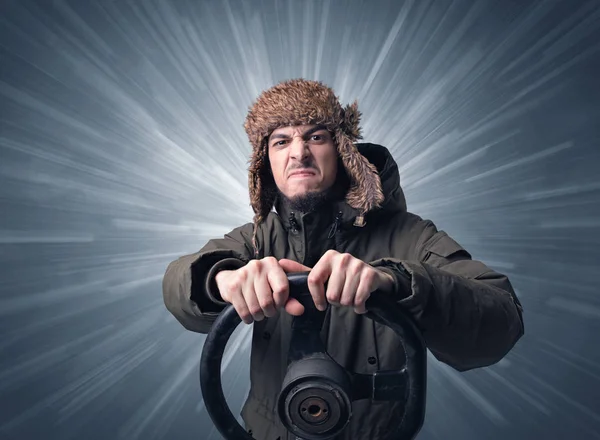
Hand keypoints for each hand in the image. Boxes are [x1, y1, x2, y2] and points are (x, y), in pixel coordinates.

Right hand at [215, 257, 304, 323]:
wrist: (231, 279)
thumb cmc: (259, 284)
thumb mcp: (276, 287)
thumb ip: (290, 299)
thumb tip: (300, 310)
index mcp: (272, 264)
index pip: (282, 288)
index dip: (281, 302)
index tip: (278, 303)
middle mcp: (257, 267)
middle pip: (267, 302)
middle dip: (269, 311)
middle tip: (267, 309)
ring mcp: (243, 276)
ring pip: (255, 309)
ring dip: (258, 316)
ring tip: (258, 311)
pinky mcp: (233, 287)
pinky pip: (244, 312)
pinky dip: (248, 318)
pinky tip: (249, 314)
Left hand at [279, 250, 394, 314]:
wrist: (373, 278)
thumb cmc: (343, 279)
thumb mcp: (323, 274)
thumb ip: (302, 271)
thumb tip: (280, 262)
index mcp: (328, 257)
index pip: (314, 280)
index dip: (316, 297)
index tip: (321, 305)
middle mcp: (342, 258)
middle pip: (331, 294)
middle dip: (336, 302)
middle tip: (341, 297)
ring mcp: (357, 265)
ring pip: (345, 299)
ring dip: (348, 304)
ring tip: (350, 297)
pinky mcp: (370, 275)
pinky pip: (359, 299)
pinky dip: (359, 306)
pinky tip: (360, 302)